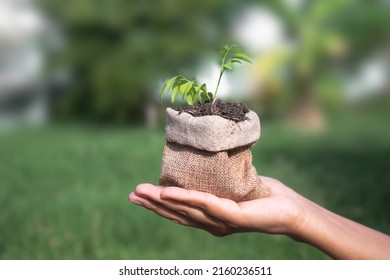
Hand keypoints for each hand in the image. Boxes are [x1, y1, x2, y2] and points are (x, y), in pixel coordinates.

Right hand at [128, 176, 306, 236]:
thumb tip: (206, 160)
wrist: (291, 209)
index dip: (159, 204)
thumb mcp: (235, 185)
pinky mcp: (233, 217)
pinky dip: (186, 199)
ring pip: (186, 210)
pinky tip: (168, 192)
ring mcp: (221, 222)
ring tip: (141, 192)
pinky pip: (206, 205)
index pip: (180, 211)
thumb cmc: (265, 196)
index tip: (140, 194)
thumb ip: (219, 180)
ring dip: (161, 201)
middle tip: (132, 194)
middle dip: (152, 204)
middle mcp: (212, 223)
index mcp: (211, 217)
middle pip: (177, 213)